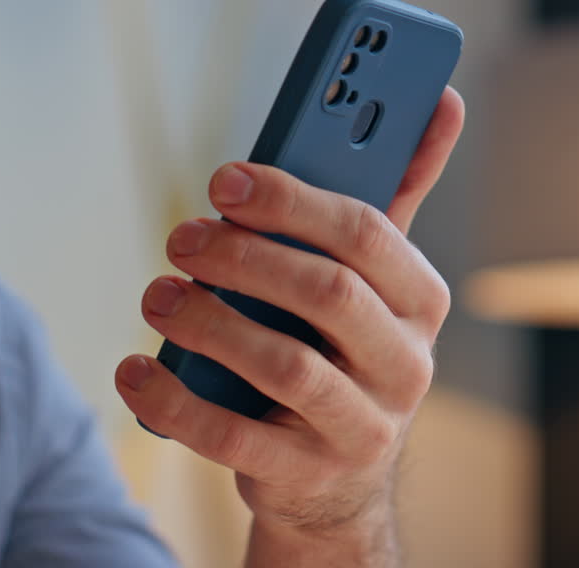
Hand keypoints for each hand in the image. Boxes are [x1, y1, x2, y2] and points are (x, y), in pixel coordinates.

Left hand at [116, 86, 464, 565]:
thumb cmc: (343, 348)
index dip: (291, 200)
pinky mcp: (309, 475)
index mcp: (421, 300)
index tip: (224, 179)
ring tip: (157, 296)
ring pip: (284, 366)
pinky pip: (235, 437)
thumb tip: (443, 97)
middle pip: (328, 295)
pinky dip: (176, 400)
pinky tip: (135, 369)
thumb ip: (393, 194)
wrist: (334, 481)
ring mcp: (363, 427)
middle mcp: (408, 364)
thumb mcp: (371, 279)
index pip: (368, 234)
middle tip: (181, 237)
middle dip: (244, 258)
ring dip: (207, 323)